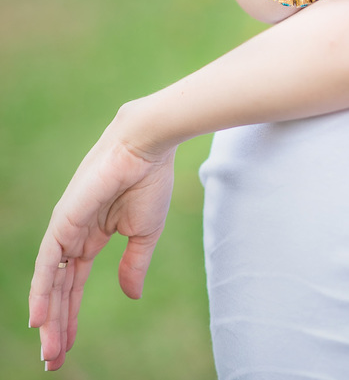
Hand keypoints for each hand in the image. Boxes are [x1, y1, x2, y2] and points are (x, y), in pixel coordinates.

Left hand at [29, 108, 175, 370]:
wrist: (148, 147)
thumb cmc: (150, 181)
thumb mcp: (145, 233)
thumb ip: (134, 264)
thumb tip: (130, 295)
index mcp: (91, 238)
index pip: (74, 285)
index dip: (71, 316)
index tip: (68, 347)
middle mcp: (71, 237)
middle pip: (59, 290)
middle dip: (57, 326)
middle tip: (54, 360)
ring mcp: (64, 230)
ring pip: (51, 283)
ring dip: (49, 318)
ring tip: (50, 350)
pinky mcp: (63, 222)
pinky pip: (49, 263)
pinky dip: (42, 291)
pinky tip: (39, 317)